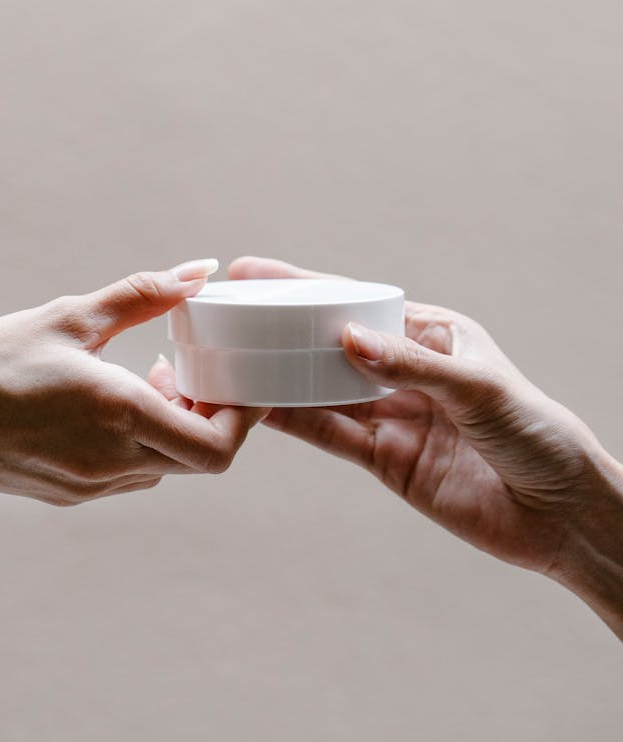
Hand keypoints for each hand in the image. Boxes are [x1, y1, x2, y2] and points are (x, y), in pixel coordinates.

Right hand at [0, 260, 264, 505]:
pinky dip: (139, 442)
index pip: (217, 447)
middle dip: (207, 414)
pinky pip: (129, 474)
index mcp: (120, 416)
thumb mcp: (71, 317)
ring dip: (172, 427)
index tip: (234, 383)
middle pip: (198, 457)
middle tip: (187, 371)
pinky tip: (109, 405)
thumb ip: (144, 295)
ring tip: (143, 380)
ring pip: (165, 467)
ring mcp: (91, 486)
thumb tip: (198, 273)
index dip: (241, 419)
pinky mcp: (70, 494)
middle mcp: (113, 463)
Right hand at [228, 256, 622, 637]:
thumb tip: (346, 338)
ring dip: (280, 377)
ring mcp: (394, 415)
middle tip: (228, 314)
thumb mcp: (478, 388)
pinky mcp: (387, 460)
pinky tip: (260, 408)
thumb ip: (410, 365)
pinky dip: (297, 421)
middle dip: (283, 329)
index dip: (306, 286)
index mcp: (433, 333)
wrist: (561, 515)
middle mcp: (406, 370)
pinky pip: (333, 434)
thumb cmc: (537, 433)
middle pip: (331, 344)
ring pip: (323, 390)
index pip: (359, 302)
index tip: (254, 273)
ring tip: (230, 361)